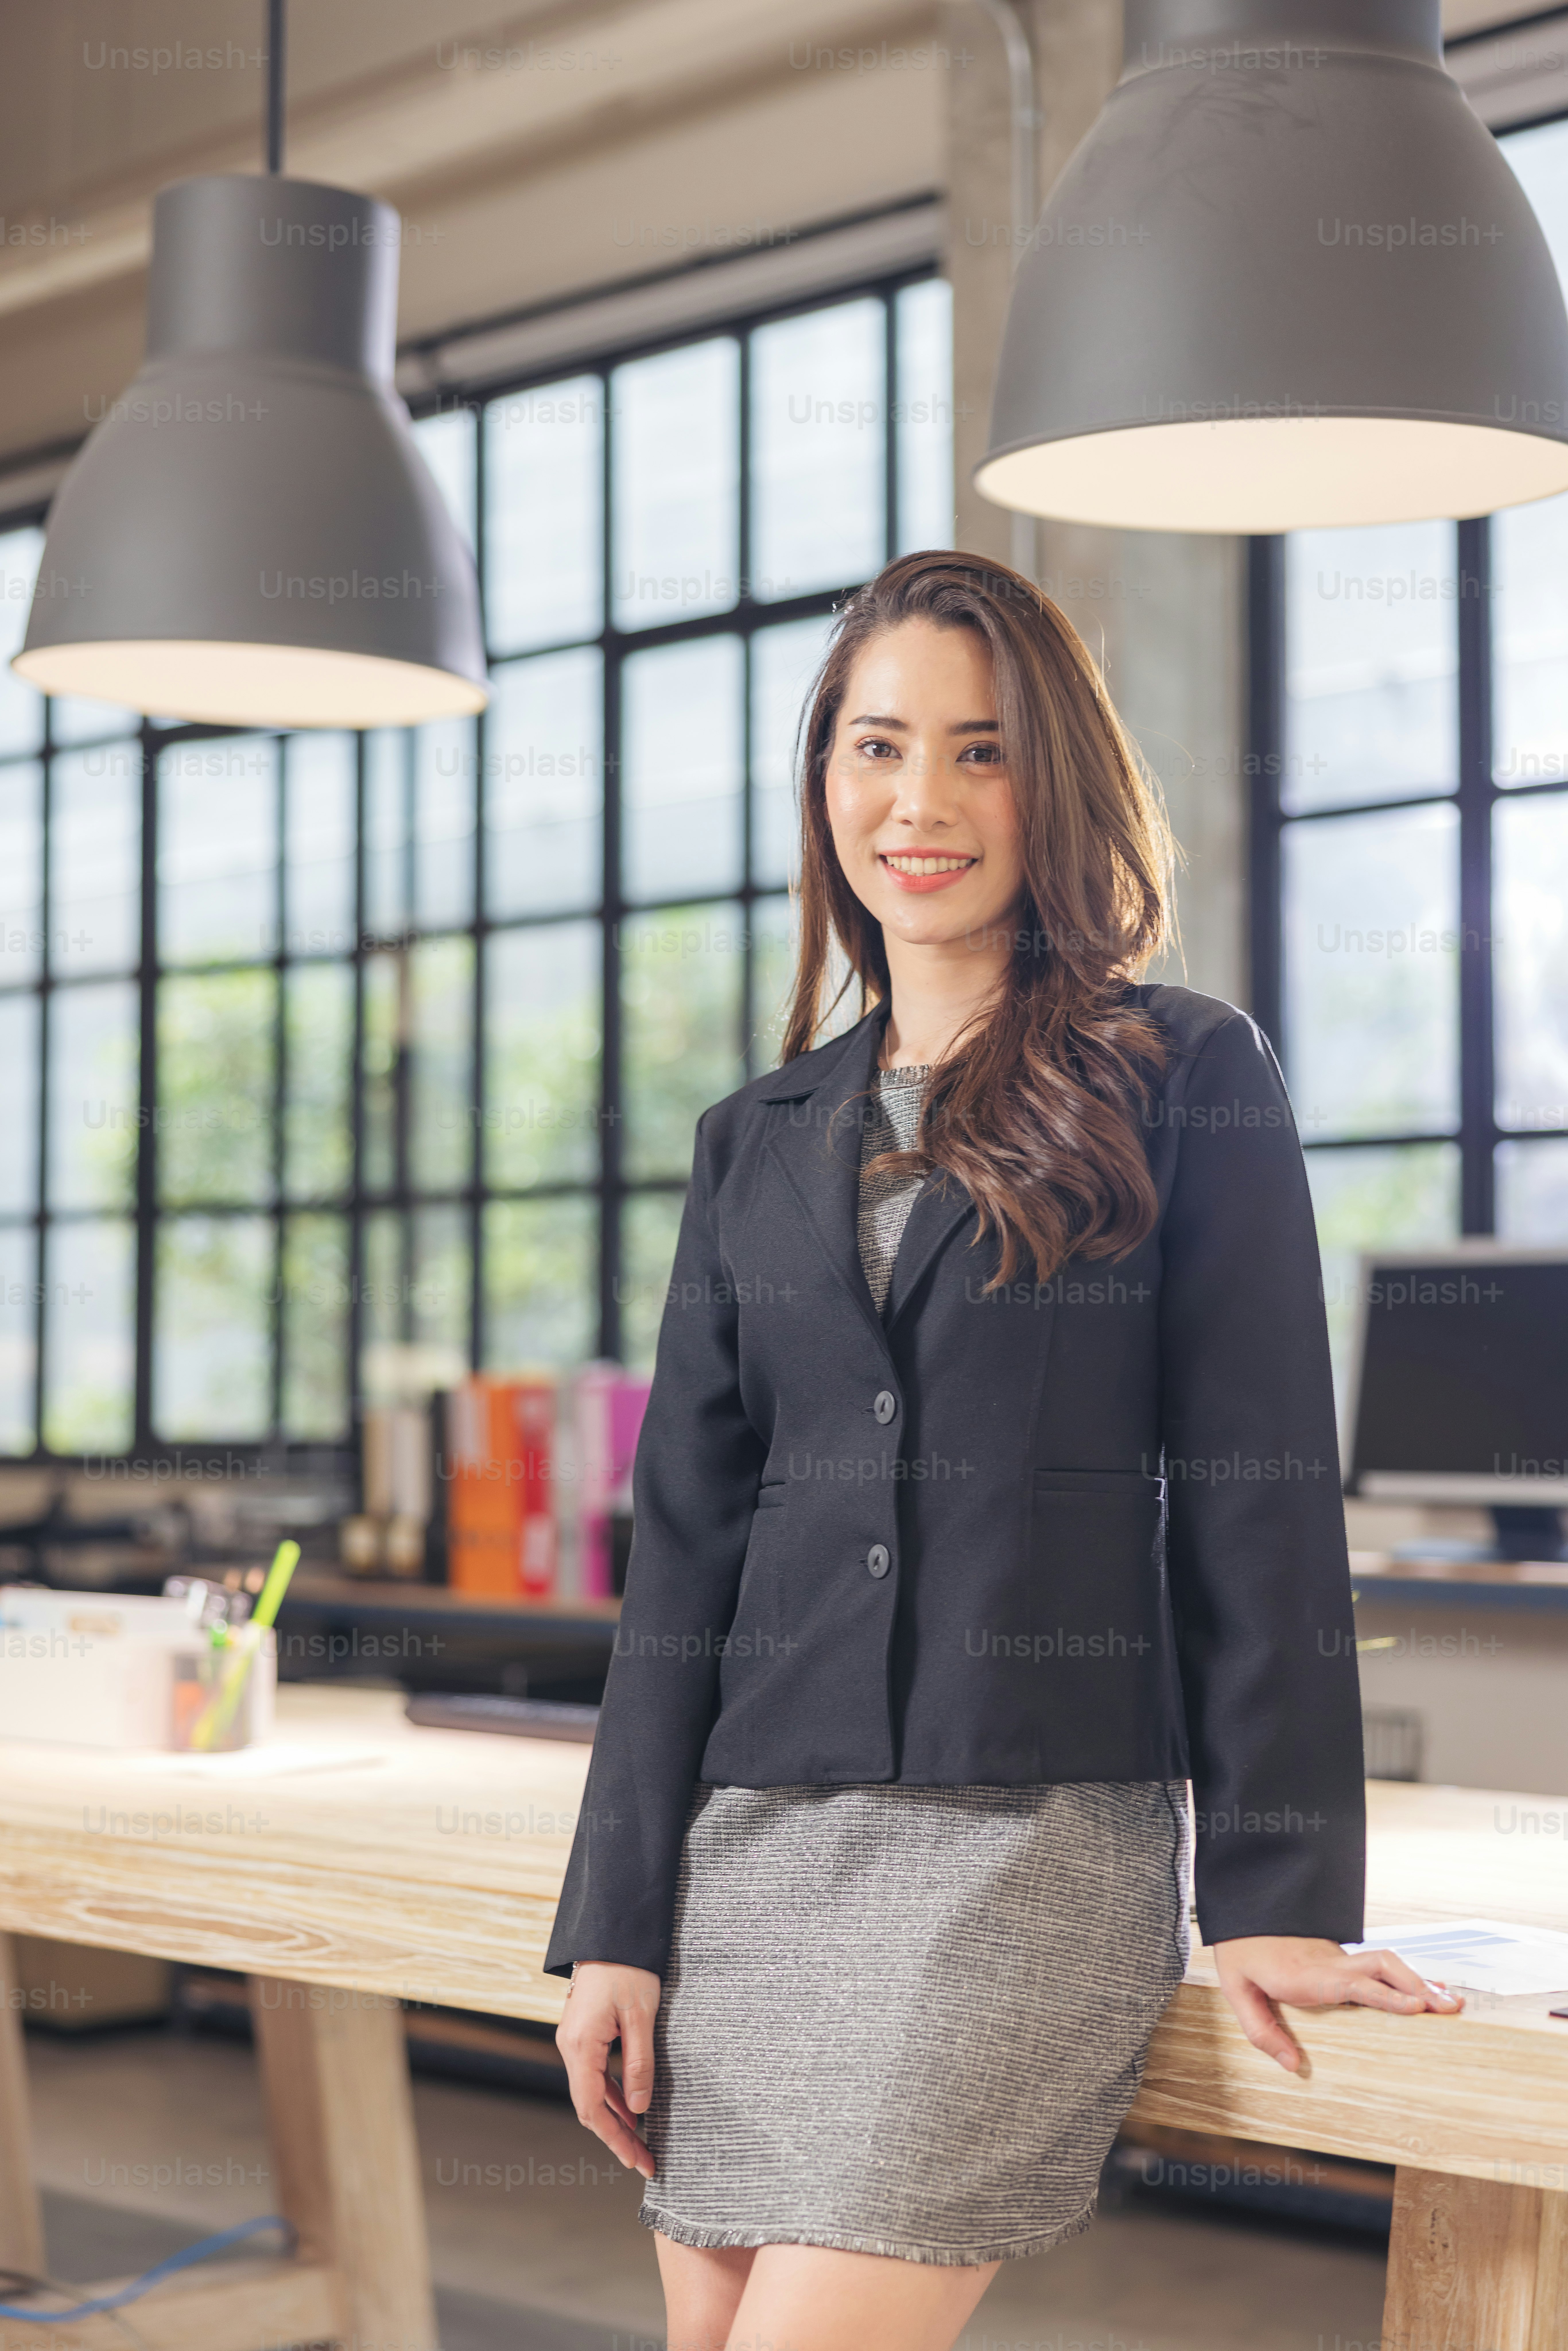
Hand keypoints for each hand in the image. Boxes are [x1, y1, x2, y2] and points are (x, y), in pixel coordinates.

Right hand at [556, 1962, 660, 2176]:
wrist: (613, 1932)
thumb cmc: (629, 1970)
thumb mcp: (641, 2018)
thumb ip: (638, 2064)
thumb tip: (639, 2110)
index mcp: (580, 2046)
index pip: (592, 2109)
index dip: (614, 2140)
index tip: (637, 2161)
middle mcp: (571, 2047)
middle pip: (590, 2106)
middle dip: (617, 2136)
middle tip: (645, 2160)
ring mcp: (575, 2040)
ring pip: (592, 2091)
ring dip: (616, 2117)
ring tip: (640, 2142)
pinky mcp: (584, 2033)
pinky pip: (595, 2073)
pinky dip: (612, 2094)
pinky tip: (631, 2106)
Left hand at [1212, 1935, 1462, 2072]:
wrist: (1242, 1916)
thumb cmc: (1241, 1954)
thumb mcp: (1237, 1992)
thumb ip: (1262, 2031)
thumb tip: (1293, 2067)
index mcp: (1307, 1975)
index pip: (1356, 1984)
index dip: (1388, 1996)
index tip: (1417, 2008)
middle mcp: (1330, 1964)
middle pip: (1381, 1966)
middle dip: (1417, 1986)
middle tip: (1448, 2009)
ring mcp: (1338, 1958)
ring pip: (1385, 1962)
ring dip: (1417, 1980)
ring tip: (1450, 2002)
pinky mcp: (1340, 1959)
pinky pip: (1378, 1965)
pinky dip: (1406, 1976)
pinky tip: (1425, 1989)